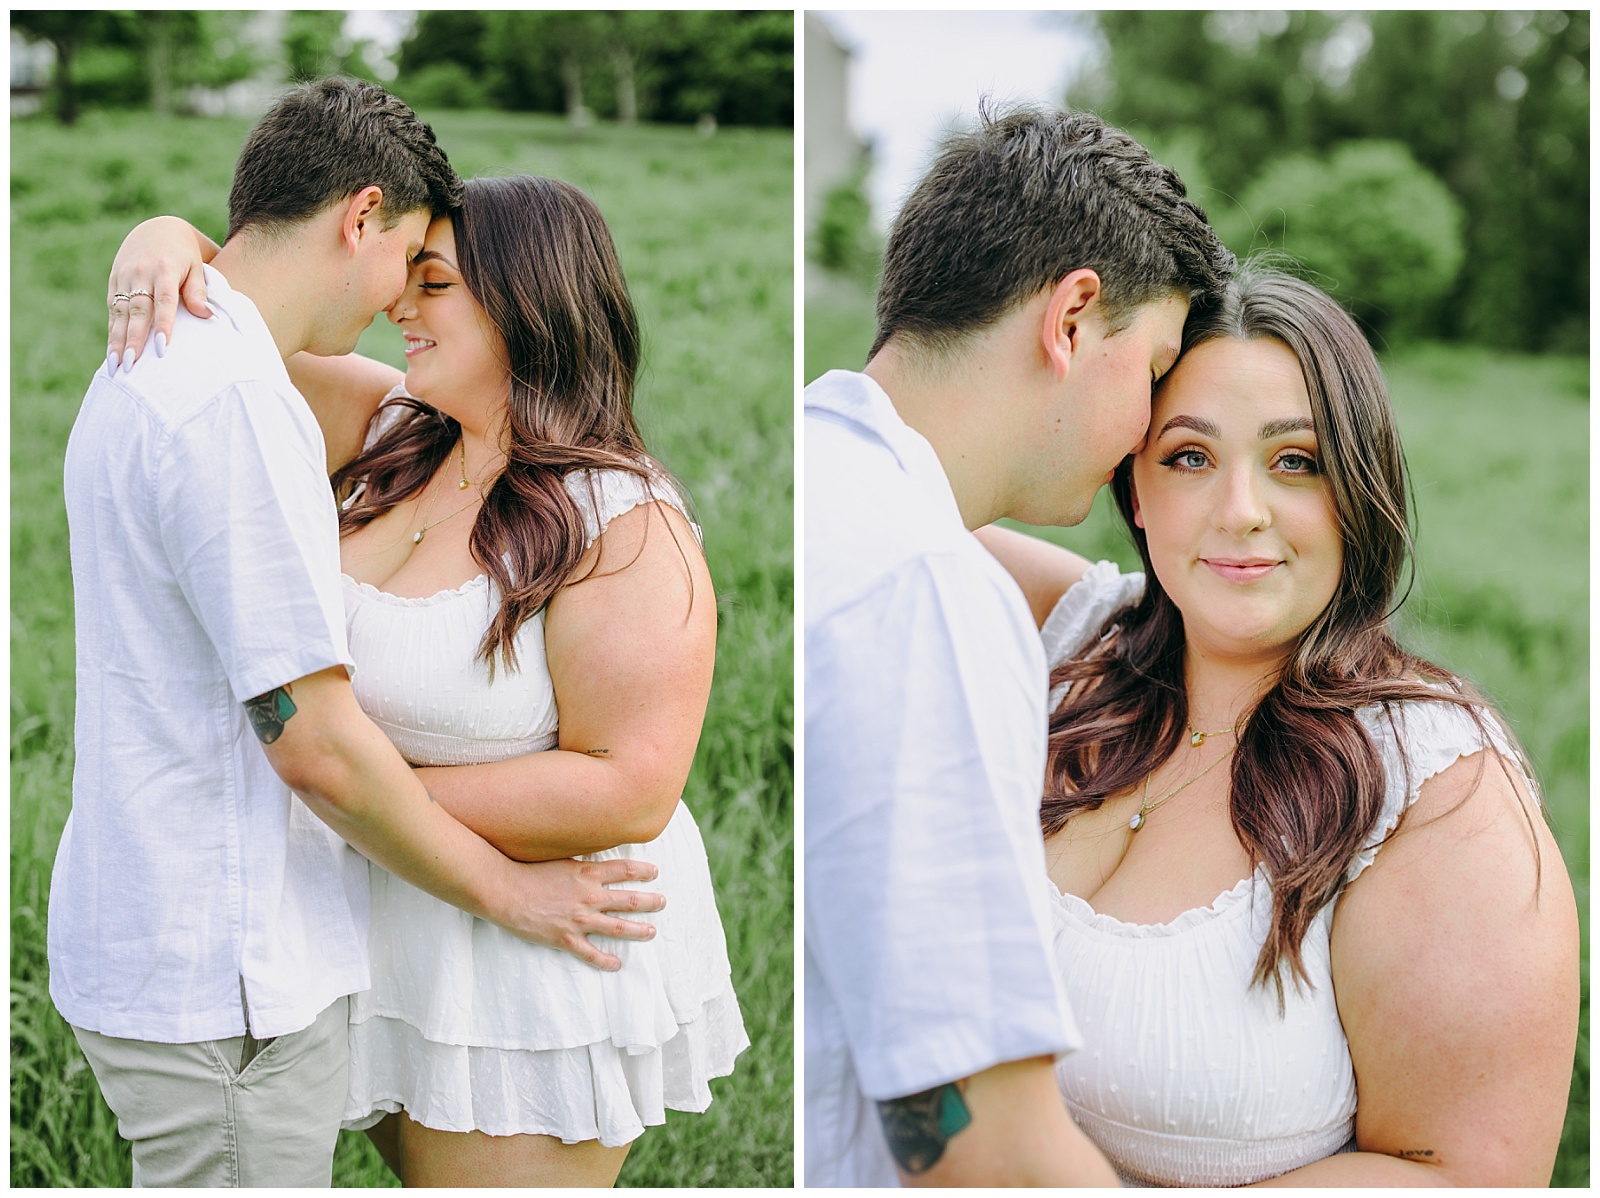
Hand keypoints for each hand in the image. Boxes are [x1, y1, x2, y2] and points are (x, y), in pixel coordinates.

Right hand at [106, 216, 216, 373]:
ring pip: (120, 313)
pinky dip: (113, 333)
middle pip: (137, 310)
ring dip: (117, 341)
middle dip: (133, 339)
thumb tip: (207, 315)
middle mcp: (140, 272)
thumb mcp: (197, 266)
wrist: (158, 229)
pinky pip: (112, 311)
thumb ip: (198, 290)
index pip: (164, 300)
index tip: (162, 348)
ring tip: (117, 367)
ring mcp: (124, 277)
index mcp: (164, 268)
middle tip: (132, 366)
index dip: (163, 324)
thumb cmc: (186, 255)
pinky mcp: (114, 282)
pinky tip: (112, 355)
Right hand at [499, 856, 665, 969]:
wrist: (504, 890)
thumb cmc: (528, 870)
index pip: (626, 870)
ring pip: (618, 928)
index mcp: (588, 873)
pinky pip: (591, 954)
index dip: (644, 871)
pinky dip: (606, 961)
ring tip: (652, 932)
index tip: (655, 873)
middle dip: (651, 902)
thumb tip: (597, 859)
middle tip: (663, 903)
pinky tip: (617, 964)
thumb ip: (582, 863)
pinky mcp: (565, 939)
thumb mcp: (560, 858)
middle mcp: (589, 896)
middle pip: (630, 900)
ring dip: (639, 930)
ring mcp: (579, 919)